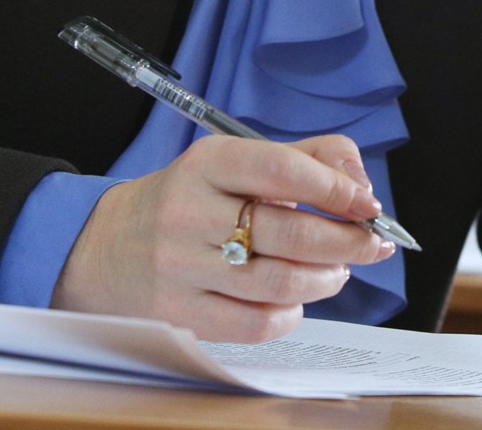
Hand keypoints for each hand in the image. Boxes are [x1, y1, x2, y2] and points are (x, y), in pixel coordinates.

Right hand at [51, 134, 391, 341]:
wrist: (110, 246)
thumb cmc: (192, 200)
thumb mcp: (237, 160)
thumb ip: (307, 158)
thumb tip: (361, 185)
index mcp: (209, 163)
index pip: (282, 170)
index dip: (335, 188)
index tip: (368, 204)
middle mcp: (190, 212)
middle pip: (290, 232)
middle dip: (347, 240)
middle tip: (371, 243)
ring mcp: (182, 267)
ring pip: (280, 281)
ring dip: (327, 278)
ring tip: (339, 270)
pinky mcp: (182, 312)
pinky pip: (255, 323)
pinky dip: (291, 313)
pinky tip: (297, 299)